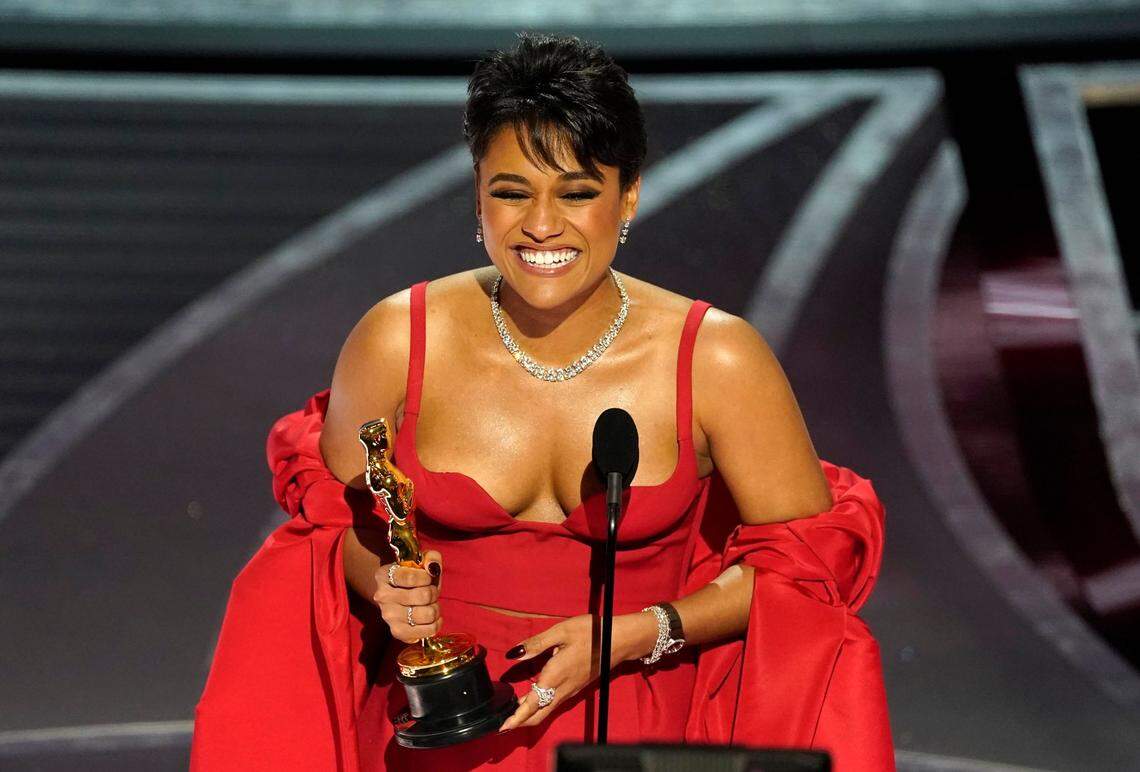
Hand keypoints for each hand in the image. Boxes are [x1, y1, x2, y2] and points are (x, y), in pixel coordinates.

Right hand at [371, 549, 442, 642]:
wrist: (398, 595)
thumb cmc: (414, 578)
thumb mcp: (421, 562)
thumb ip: (431, 557)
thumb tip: (433, 566)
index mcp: (384, 575)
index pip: (411, 577)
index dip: (426, 577)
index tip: (427, 578)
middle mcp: (382, 596)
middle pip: (423, 596)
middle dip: (434, 593)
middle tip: (431, 593)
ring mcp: (388, 616)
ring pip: (427, 614)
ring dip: (436, 609)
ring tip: (431, 605)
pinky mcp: (397, 632)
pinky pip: (426, 631)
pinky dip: (435, 624)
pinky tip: (433, 619)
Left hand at [497, 611, 657, 731]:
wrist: (618, 640)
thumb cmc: (591, 633)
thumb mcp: (561, 631)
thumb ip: (536, 644)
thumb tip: (514, 654)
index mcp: (555, 676)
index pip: (532, 703)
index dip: (517, 716)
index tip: (502, 725)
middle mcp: (563, 688)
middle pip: (539, 714)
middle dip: (520, 722)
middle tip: (503, 724)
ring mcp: (570, 690)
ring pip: (546, 710)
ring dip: (529, 715)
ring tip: (512, 713)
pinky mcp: (575, 688)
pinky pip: (554, 703)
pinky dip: (540, 707)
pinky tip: (531, 699)